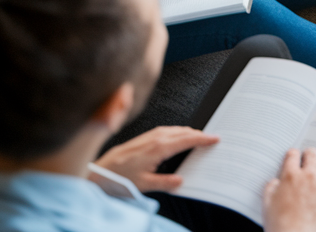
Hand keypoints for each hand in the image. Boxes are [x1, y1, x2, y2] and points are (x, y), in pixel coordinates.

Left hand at [92, 126, 218, 193]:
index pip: (187, 139)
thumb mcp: (145, 185)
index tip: (215, 138)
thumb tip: (181, 181)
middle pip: (183, 131)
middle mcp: (155, 138)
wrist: (100, 171)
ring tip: (197, 137)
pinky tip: (177, 136)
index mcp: (159, 148)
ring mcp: (149, 136)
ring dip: (188, 132)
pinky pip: (166, 130)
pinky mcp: (144, 137)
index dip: (203, 138)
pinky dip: (177, 131)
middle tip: (211, 138)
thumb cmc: (120, 178)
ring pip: (175, 129)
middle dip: (198, 134)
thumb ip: (165, 182)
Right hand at [262, 148, 315, 231]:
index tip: (294, 156)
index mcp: (290, 176)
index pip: (293, 154)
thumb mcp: (267, 202)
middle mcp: (307, 175)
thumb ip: (271, 187)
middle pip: (312, 153)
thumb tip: (276, 181)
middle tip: (309, 156)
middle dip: (309, 153)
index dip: (293, 154)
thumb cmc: (281, 221)